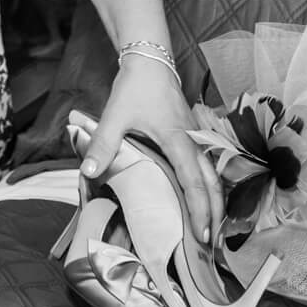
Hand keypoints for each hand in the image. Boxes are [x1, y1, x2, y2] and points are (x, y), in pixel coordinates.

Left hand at [79, 58, 223, 249]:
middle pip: (213, 183)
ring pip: (214, 175)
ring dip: (216, 202)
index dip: (199, 209)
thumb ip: (103, 143)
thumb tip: (89, 171)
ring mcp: (196, 138)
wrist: (150, 61)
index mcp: (178, 140)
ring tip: (212, 228)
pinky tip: (205, 199)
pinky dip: (211, 187)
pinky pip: (208, 166)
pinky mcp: (193, 136)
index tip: (201, 234)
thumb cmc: (134, 88)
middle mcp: (193, 142)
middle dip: (215, 214)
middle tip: (211, 244)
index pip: (193, 182)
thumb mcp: (114, 115)